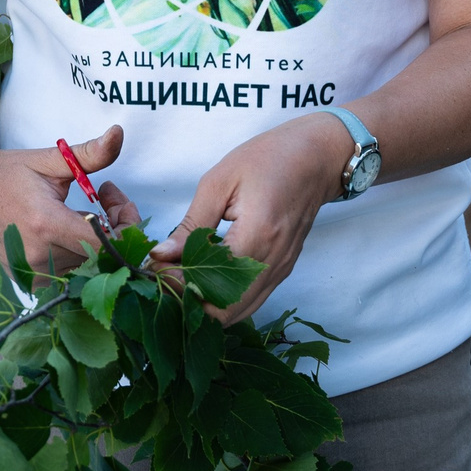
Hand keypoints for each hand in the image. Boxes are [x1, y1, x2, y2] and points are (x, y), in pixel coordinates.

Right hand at [0, 120, 141, 275]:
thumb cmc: (8, 173)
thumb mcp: (49, 159)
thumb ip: (88, 153)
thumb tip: (119, 133)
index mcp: (46, 223)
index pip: (106, 244)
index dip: (125, 225)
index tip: (118, 200)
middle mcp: (38, 254)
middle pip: (101, 255)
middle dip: (115, 227)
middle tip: (106, 197)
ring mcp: (31, 271)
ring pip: (86, 266)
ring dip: (96, 241)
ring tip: (85, 210)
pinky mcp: (27, 280)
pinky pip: (68, 275)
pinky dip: (77, 255)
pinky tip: (69, 232)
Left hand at [155, 114, 352, 320]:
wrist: (315, 157)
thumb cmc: (267, 159)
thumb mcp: (219, 182)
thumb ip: (190, 224)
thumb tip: (160, 256)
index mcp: (257, 236)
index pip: (211, 285)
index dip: (178, 286)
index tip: (155, 269)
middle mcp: (273, 262)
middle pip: (225, 311)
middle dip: (189, 302)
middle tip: (164, 278)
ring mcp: (281, 270)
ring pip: (238, 313)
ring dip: (206, 305)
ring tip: (180, 280)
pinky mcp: (282, 270)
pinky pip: (251, 300)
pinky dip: (224, 299)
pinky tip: (204, 279)